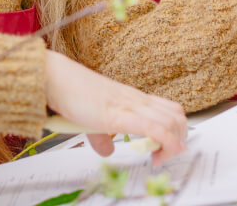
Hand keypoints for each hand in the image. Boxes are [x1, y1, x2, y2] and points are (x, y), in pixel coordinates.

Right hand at [44, 50, 186, 165]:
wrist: (57, 79)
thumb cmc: (72, 93)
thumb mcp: (92, 120)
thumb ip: (102, 136)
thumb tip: (108, 150)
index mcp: (133, 98)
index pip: (169, 110)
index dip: (175, 132)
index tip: (162, 151)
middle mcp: (137, 99)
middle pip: (177, 116)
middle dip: (179, 140)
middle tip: (162, 156)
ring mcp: (130, 105)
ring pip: (172, 120)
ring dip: (173, 144)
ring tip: (157, 158)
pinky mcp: (120, 114)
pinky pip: (154, 127)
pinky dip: (166, 142)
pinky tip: (160, 155)